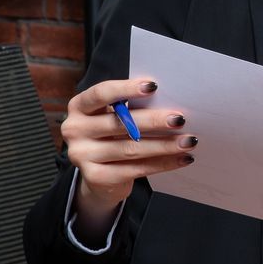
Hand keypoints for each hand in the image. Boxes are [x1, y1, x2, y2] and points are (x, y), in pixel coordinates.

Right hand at [61, 78, 196, 235]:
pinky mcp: (95, 177)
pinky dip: (163, 163)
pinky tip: (182, 158)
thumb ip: (129, 108)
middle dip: (154, 121)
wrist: (100, 177)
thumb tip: (168, 100)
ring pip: (130, 149)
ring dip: (164, 145)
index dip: (126, 89)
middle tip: (179, 119)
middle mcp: (74, 130)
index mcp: (78, 107)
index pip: (101, 93)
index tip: (153, 86)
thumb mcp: (113, 117)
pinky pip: (135, 169)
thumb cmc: (112, 136)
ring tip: (188, 141)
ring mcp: (82, 155)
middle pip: (119, 123)